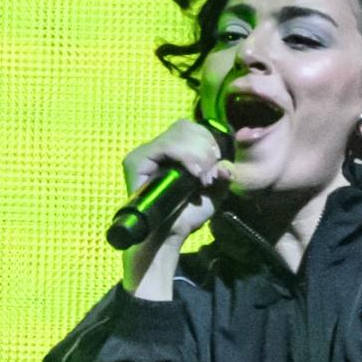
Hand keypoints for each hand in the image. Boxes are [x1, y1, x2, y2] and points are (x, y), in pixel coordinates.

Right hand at [120, 119, 233, 299]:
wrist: (171, 235)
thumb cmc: (189, 213)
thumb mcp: (215, 191)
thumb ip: (223, 174)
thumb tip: (225, 165)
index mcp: (174, 151)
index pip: (190, 127)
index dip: (208, 140)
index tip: (216, 164)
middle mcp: (156, 148)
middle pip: (185, 126)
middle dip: (205, 148)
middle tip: (207, 176)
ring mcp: (144, 153)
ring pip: (177, 133)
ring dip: (197, 154)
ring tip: (201, 178)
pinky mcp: (137, 162)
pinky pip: (165, 145)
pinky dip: (185, 156)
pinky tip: (194, 174)